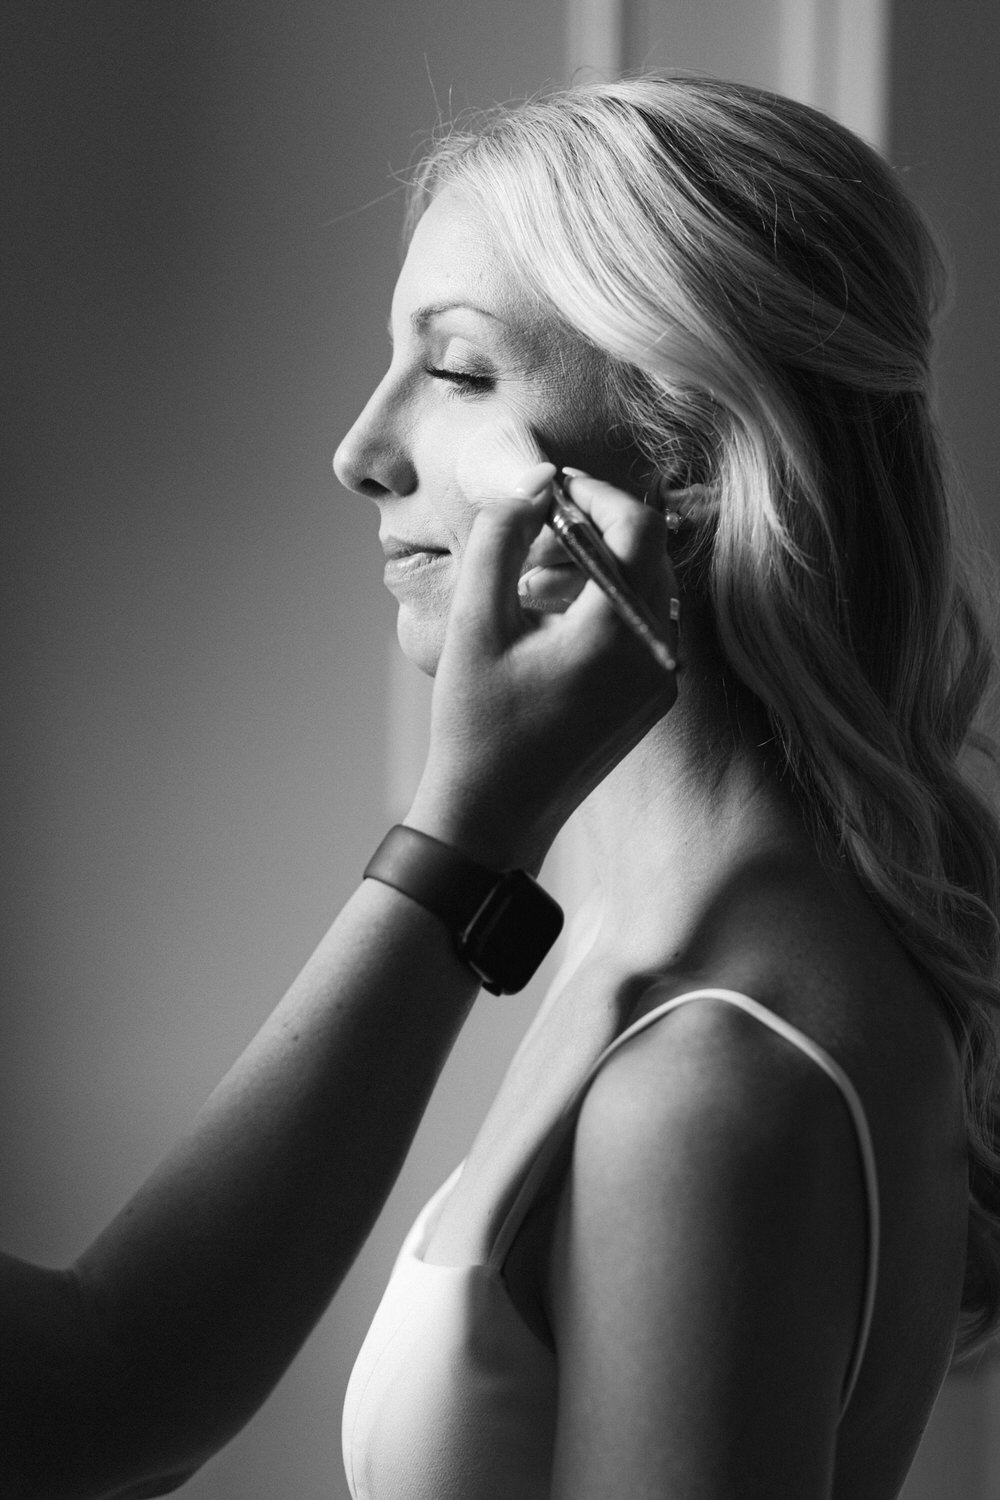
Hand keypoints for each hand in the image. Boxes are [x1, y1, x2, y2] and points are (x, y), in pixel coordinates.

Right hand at [408, 466, 679, 872]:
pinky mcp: (652, 700)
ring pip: (650, 587)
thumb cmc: (476, 722)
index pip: (636, 526)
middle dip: (599, 524)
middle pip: (650, 553)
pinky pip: (647, 626)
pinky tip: (555, 615)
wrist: (493, 816)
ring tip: (537, 571)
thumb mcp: (475, 620)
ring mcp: (661, 681)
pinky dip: (609, 602)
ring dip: (603, 562)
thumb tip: (535, 478)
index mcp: (619, 632)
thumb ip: (502, 535)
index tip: (550, 488)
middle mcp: (658, 654)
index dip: (595, 492)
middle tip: (541, 521)